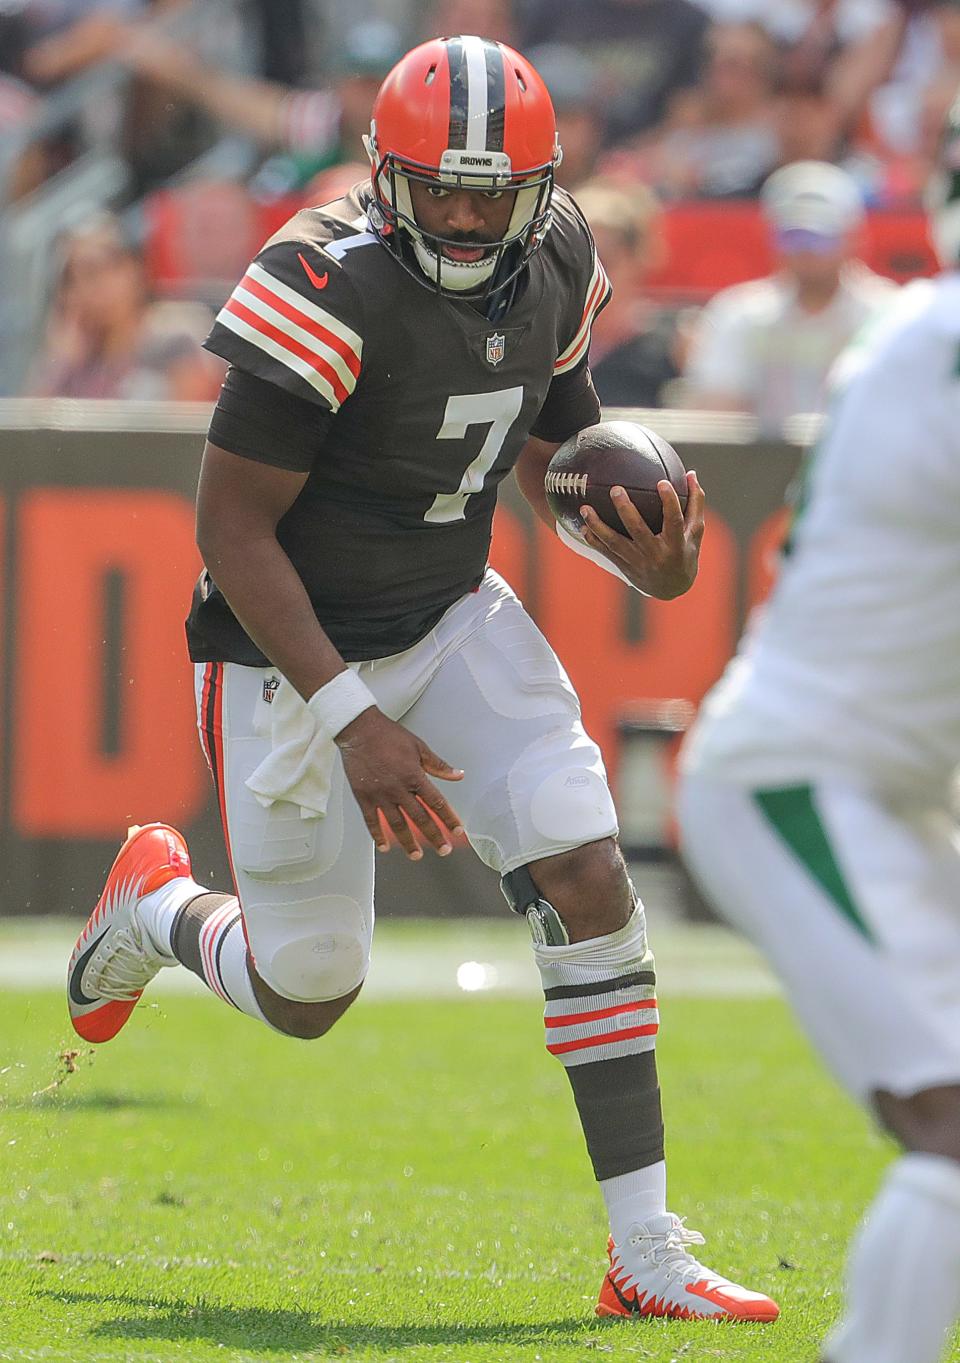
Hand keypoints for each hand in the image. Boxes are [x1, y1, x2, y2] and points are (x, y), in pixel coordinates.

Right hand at [335, 708, 464, 860]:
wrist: (360, 730)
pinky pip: (371, 820)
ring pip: (397, 824)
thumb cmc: (389, 736)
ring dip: (408, 842)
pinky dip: (377, 835)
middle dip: (434, 836)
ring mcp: (380, 795)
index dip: (448, 818)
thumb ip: (438, 765)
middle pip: (420, 818)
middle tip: (444, 850)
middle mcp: (398, 789)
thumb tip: (458, 774)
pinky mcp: (363, 797)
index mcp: (414, 776)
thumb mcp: (419, 747)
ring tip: (416, 855)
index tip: (457, 831)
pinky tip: (385, 847)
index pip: (436, 802)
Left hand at [579, 471, 704, 599]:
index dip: (669, 502)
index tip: (662, 483)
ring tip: (585, 508)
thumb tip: (690, 473)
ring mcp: (637, 562)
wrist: (671, 588)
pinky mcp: (625, 566)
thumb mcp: (694, 531)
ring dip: (598, 525)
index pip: (673, 521)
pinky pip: (606, 552)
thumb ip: (694, 503)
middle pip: (638, 530)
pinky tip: (581, 527)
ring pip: (615, 542)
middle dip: (625, 509)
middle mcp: (655, 554)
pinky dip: (593, 540)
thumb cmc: (685, 552)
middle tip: (615, 489)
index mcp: (676, 544)